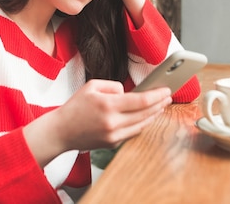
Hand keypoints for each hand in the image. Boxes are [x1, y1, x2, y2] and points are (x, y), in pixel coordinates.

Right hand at [23, 79, 171, 166]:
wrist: (61, 131)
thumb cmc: (74, 107)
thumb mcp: (92, 86)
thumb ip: (113, 86)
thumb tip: (128, 92)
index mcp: (108, 105)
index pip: (140, 100)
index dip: (156, 95)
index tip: (165, 90)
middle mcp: (112, 122)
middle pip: (145, 113)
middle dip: (159, 104)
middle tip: (168, 96)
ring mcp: (113, 135)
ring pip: (142, 124)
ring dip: (154, 115)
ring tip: (161, 106)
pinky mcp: (112, 143)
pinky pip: (133, 132)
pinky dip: (142, 123)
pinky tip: (147, 117)